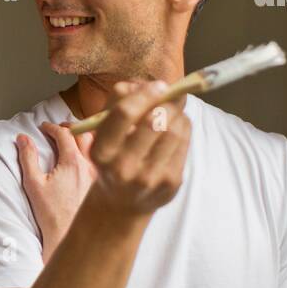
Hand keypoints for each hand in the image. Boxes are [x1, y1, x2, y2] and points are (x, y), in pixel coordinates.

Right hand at [18, 121, 96, 263]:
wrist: (68, 235)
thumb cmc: (51, 214)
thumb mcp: (33, 184)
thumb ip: (27, 158)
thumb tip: (22, 138)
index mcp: (73, 162)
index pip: (65, 133)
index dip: (52, 127)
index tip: (43, 127)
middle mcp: (91, 165)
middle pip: (85, 133)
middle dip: (71, 127)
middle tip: (59, 128)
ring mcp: (100, 173)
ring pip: (99, 144)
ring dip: (86, 136)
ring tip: (75, 137)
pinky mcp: (104, 182)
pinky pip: (105, 158)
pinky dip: (96, 150)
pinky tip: (88, 155)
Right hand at [86, 80, 190, 216]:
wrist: (122, 202)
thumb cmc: (114, 156)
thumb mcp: (104, 132)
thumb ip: (119, 102)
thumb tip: (153, 85)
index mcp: (101, 151)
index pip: (124, 113)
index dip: (145, 94)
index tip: (159, 85)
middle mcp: (123, 167)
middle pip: (155, 120)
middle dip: (166, 102)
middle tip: (168, 96)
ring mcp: (149, 177)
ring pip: (174, 130)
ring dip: (177, 113)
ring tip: (171, 112)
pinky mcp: (170, 183)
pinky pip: (184, 143)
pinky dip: (184, 127)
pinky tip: (176, 127)